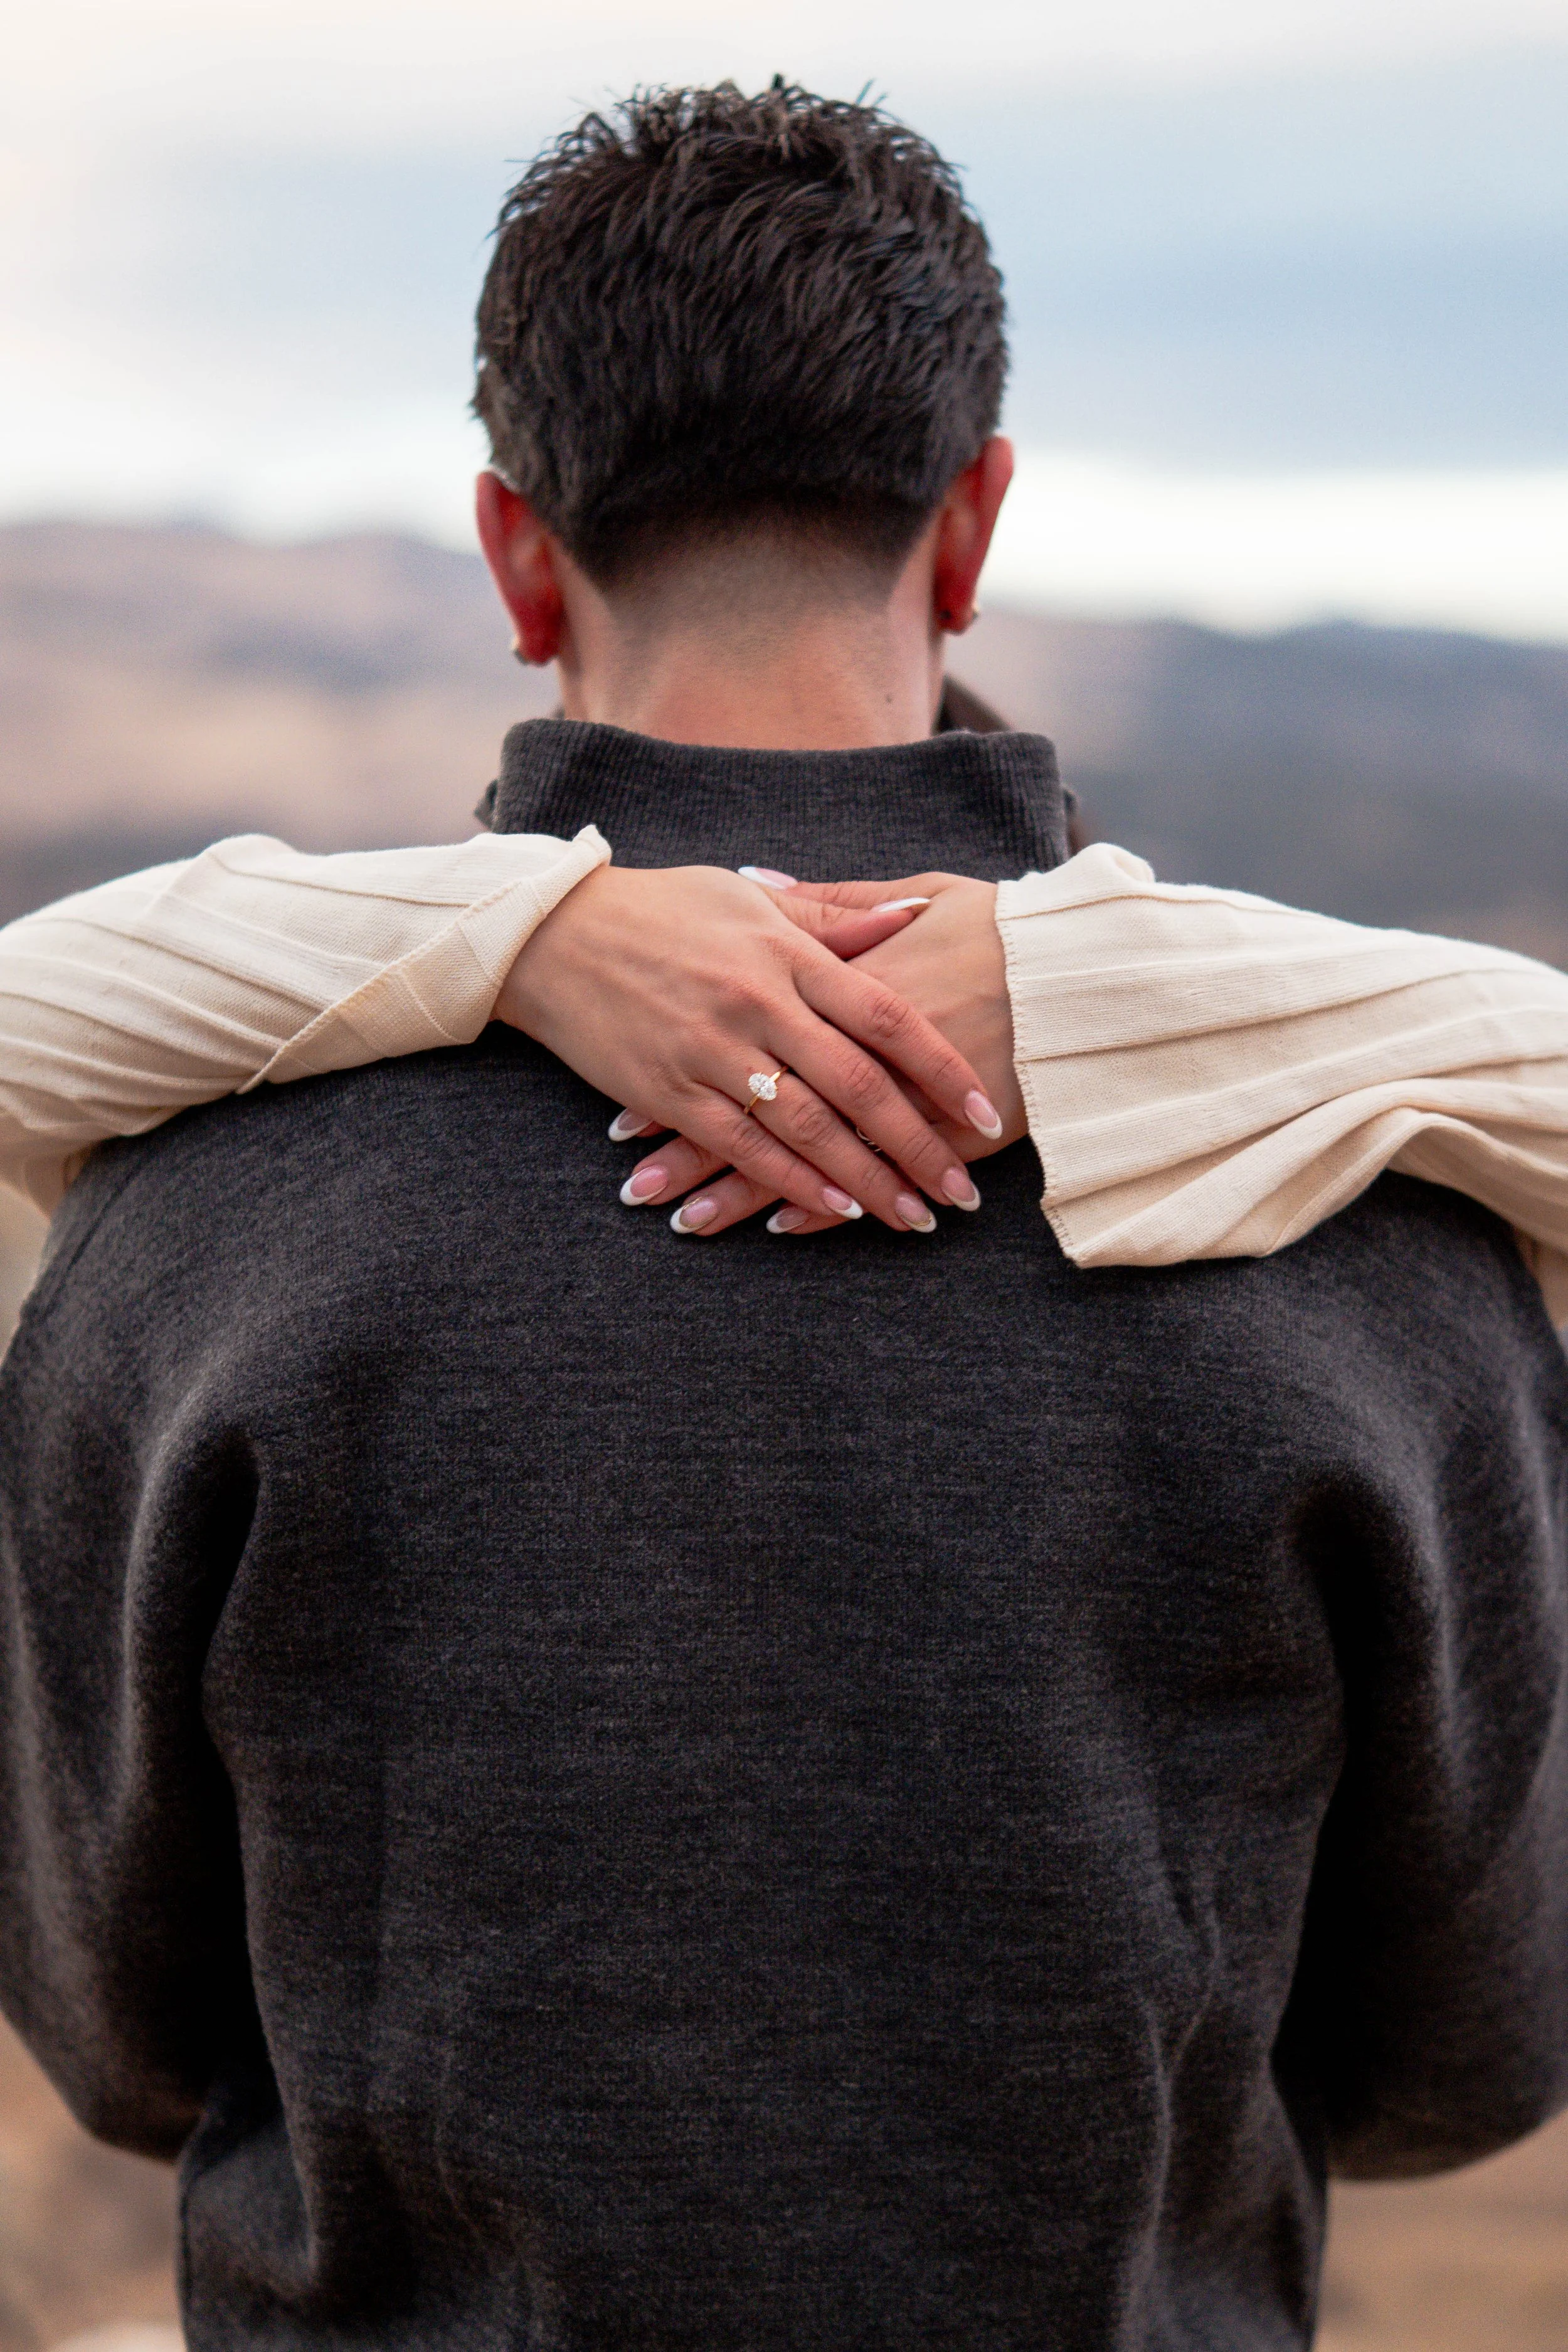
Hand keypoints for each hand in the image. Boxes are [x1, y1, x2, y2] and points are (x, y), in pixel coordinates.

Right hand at [495, 863, 1004, 1232]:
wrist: (556, 932)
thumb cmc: (665, 908)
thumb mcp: (754, 899)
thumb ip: (838, 919)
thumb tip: (919, 914)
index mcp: (788, 955)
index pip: (886, 1016)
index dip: (942, 1067)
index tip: (986, 1112)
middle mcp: (758, 1003)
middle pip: (858, 1085)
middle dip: (918, 1145)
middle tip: (962, 1194)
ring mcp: (712, 1050)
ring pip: (807, 1127)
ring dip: (866, 1180)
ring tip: (913, 1216)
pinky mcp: (669, 1089)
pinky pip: (743, 1147)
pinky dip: (791, 1181)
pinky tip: (834, 1211)